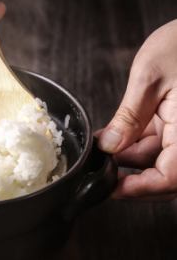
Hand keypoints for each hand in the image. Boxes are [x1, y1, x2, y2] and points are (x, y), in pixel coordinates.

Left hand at [98, 19, 176, 199]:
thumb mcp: (148, 80)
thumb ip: (129, 117)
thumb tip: (110, 146)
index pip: (170, 176)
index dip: (140, 188)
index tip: (112, 189)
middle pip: (163, 172)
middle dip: (129, 175)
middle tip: (100, 172)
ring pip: (156, 158)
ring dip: (126, 158)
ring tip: (100, 152)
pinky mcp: (176, 122)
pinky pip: (155, 142)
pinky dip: (132, 143)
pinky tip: (111, 139)